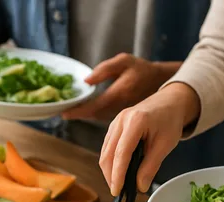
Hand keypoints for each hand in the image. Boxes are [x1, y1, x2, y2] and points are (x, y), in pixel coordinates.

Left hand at [62, 53, 180, 121]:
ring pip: (99, 118)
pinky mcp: (125, 117)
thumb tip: (86, 80)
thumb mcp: (124, 61)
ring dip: (85, 116)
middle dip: (79, 114)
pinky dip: (94, 115)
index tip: (64, 114)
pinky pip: (106, 117)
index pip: (95, 106)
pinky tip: (87, 111)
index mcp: (119, 93)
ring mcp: (123, 114)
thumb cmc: (141, 69)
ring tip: (72, 111)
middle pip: (94, 115)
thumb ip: (104, 69)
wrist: (161, 82)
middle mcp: (120, 107)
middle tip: (62, 111)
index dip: (79, 111)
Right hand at [98, 83, 199, 194]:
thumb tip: (139, 187)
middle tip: (119, 192)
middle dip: (110, 176)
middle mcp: (120, 120)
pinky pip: (107, 147)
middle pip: (107, 154)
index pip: (121, 154)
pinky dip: (111, 162)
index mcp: (135, 121)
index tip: (117, 192)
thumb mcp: (165, 145)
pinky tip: (119, 172)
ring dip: (109, 170)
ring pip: (104, 152)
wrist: (169, 102)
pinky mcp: (114, 126)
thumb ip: (151, 166)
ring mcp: (115, 122)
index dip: (117, 175)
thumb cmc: (170, 121)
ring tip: (120, 184)